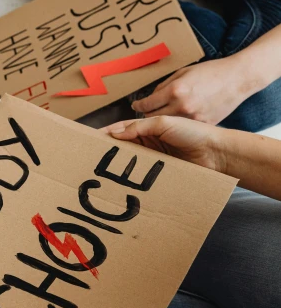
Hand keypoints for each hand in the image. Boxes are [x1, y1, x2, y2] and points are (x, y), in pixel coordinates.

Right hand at [103, 115, 227, 171]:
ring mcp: (154, 159)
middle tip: (92, 158)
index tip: (91, 139)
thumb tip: (115, 133)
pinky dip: (134, 179)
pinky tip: (124, 184)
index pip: (122, 129)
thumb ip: (140, 127)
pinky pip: (143, 176)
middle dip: (109, 152)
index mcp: (148, 128)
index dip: (107, 134)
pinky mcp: (161, 173)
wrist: (216, 153)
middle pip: (124, 147)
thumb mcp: (164, 123)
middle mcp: (149, 143)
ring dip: (120, 167)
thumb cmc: (193, 132)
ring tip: (104, 173)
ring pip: (131, 163)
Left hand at [131, 58, 247, 124]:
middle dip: (147, 114)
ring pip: (166, 125)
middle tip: (146, 111)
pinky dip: (178, 124)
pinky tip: (179, 120)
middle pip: (152, 117)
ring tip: (161, 115)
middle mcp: (182, 106)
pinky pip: (183, 127)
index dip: (138, 105)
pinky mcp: (203, 124)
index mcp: (175, 90)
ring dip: (161, 120)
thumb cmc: (210, 72)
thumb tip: (152, 97)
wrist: (237, 79)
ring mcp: (193, 118)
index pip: (147, 104)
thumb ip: (165, 85)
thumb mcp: (183, 72)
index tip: (135, 105)